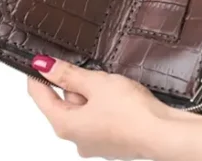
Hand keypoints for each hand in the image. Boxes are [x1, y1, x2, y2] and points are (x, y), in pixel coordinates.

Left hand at [27, 55, 185, 159]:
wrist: (164, 133)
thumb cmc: (131, 112)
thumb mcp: (95, 83)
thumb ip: (67, 74)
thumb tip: (44, 66)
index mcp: (66, 125)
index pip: (40, 97)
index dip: (37, 75)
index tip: (39, 60)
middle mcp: (76, 138)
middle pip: (62, 102)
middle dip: (72, 82)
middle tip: (88, 69)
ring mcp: (93, 141)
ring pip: (81, 108)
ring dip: (89, 92)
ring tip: (108, 82)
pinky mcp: (109, 140)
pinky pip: (96, 116)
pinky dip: (101, 103)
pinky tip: (116, 94)